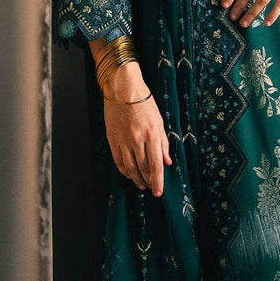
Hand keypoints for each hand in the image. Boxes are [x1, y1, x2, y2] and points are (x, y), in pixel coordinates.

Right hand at [102, 62, 171, 196]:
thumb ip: (163, 143)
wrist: (122, 88)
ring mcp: (123, 140)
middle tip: (151, 188)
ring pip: (130, 167)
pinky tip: (129, 174)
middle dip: (148, 181)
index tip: (158, 192)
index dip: (157, 181)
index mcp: (152, 134)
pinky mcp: (112, 139)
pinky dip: (124, 170)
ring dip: (136, 179)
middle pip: (143, 168)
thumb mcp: (159, 120)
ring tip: (141, 184)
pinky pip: (118, 160)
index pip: (155, 164)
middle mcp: (137, 139)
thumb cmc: (144, 102)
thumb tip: (167, 162)